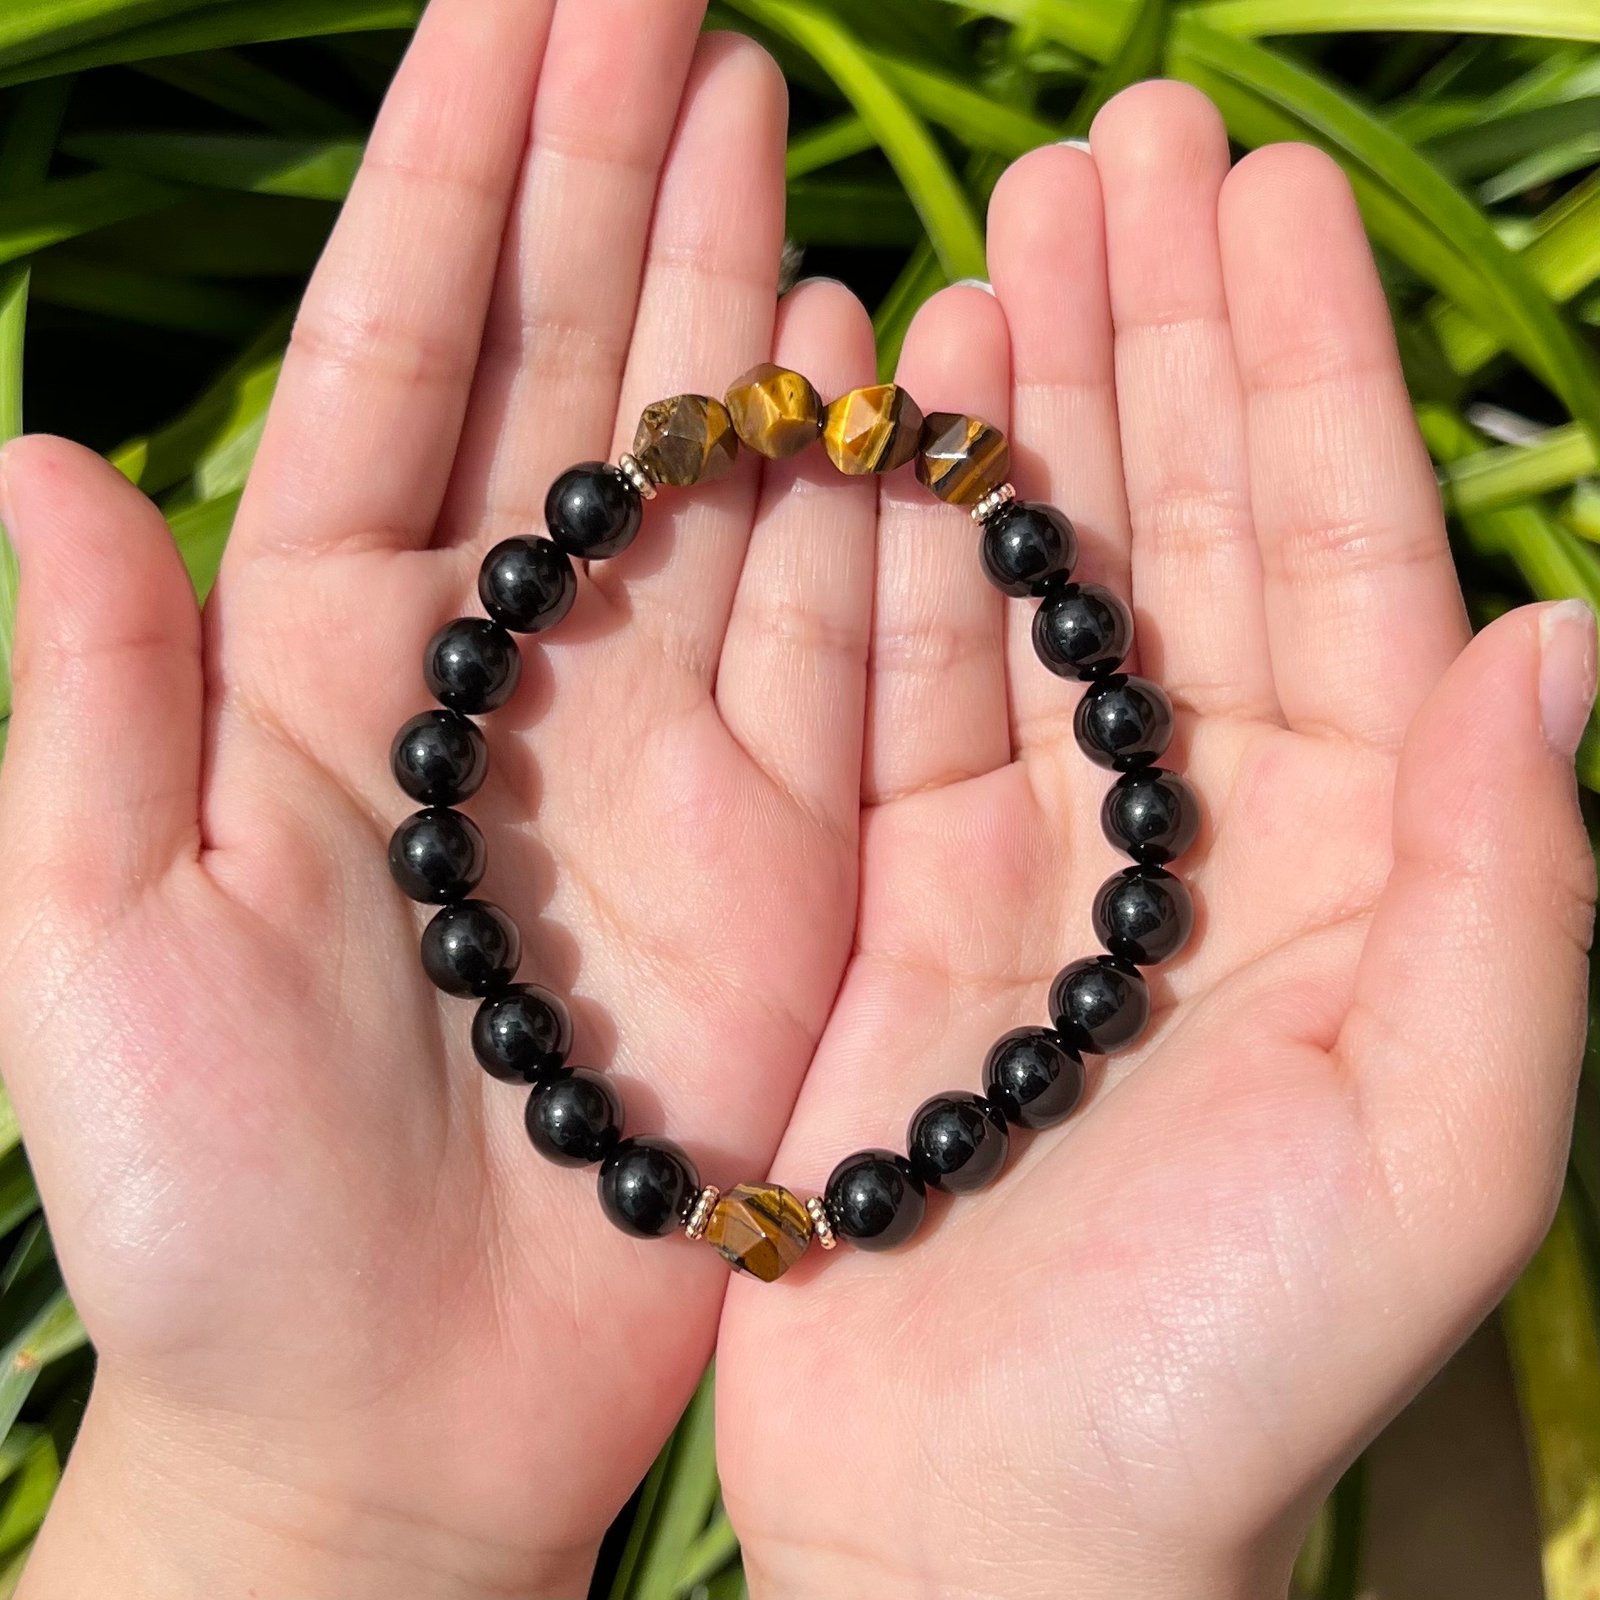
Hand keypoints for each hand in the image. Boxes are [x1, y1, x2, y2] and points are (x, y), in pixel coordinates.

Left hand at [0, 4, 857, 1594]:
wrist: (393, 1414)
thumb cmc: (214, 1206)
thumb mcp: (97, 945)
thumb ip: (85, 699)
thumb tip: (36, 454)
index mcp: (324, 659)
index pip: (397, 360)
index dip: (452, 172)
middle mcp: (506, 666)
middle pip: (564, 368)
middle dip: (608, 167)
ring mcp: (659, 742)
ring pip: (706, 462)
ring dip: (733, 282)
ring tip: (760, 103)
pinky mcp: (784, 835)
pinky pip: (832, 620)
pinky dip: (857, 482)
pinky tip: (871, 342)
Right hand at [716, 85, 1595, 1599]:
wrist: (991, 1519)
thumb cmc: (1221, 1366)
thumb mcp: (1434, 1141)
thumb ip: (1514, 890)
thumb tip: (1558, 627)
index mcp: (1359, 858)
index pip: (1338, 560)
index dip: (1302, 366)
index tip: (1255, 184)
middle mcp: (1206, 824)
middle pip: (1182, 529)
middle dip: (1160, 329)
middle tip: (1113, 141)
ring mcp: (1043, 848)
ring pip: (1035, 579)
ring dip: (1021, 405)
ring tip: (995, 237)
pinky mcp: (906, 891)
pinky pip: (902, 680)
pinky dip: (895, 548)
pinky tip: (885, 423)